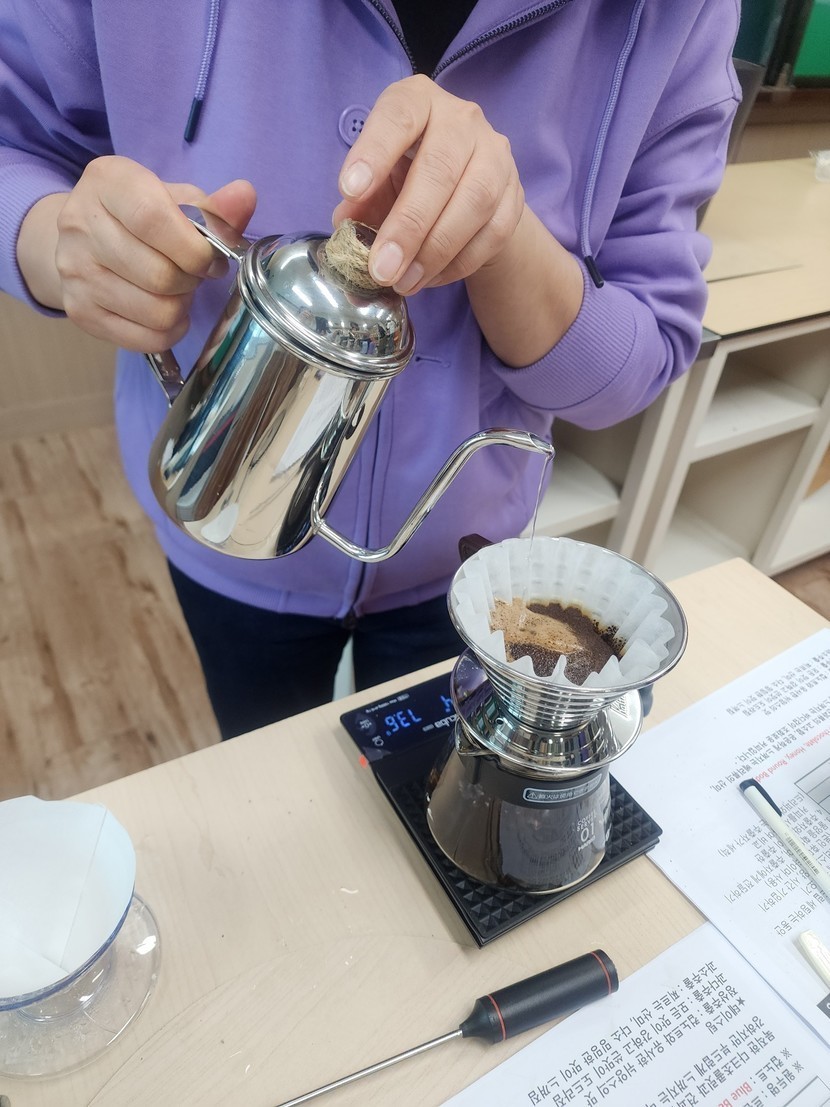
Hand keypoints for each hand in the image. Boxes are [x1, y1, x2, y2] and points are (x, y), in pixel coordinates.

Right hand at [17, 155, 255, 350]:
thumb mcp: (174, 199)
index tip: (211, 260)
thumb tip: (245, 196)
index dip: (195, 249)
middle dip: (191, 281)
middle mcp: (80, 225)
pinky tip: (166, 313)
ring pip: (157, 312)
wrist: (82, 239)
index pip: (153, 220)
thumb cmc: (138, 216)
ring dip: (181, 306)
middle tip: (192, 274)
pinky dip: (170, 331)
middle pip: (160, 275)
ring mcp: (75, 272)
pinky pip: (146, 338)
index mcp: (107, 182)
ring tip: (176, 290)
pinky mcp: (79, 311)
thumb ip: (213, 207)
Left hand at [333, 75, 524, 294]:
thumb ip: (361, 200)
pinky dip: (459, 262)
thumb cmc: (409, 174)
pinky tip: (430, 278)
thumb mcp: (378, 179)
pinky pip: (493, 232)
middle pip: (440, 169)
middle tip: (382, 268)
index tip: (349, 190)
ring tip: (404, 282)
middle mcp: (462, 120)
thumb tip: (346, 229)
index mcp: (419, 101)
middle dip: (408, 225)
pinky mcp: (515, 194)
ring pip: (474, 202)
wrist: (467, 184)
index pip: (398, 116)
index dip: (374, 153)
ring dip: (436, 251)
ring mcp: (496, 156)